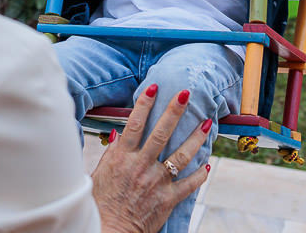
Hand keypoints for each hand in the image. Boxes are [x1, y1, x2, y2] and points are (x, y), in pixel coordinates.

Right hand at [91, 88, 210, 232]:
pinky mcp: (167, 199)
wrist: (109, 231)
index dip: (145, 104)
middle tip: (186, 93)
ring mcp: (156, 182)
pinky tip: (207, 164)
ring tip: (207, 124)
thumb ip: (111, 153)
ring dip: (195, 138)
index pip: (135, 124)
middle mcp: (141, 166)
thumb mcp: (98, 174)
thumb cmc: (100, 204)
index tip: (154, 87)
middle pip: (161, 133)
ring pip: (181, 155)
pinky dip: (200, 174)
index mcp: (122, 157)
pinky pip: (188, 184)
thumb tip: (117, 134)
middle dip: (174, 111)